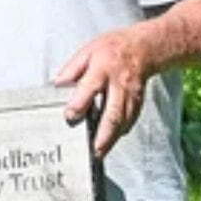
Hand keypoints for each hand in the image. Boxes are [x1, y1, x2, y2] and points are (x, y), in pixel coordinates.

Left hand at [54, 28, 153, 156]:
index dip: (80, 103)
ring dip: (112, 139)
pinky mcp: (138, 102)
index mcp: (103, 68)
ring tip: (100, 153)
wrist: (143, 48)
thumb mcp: (87, 51)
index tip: (70, 117)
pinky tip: (111, 141)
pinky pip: (131, 120)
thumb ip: (71, 69)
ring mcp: (131, 95)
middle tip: (94, 150)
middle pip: (112, 112)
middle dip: (104, 134)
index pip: (90, 87)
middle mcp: (119, 84)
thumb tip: (57, 84)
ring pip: (123, 120)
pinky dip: (121, 132)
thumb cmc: (111, 49)